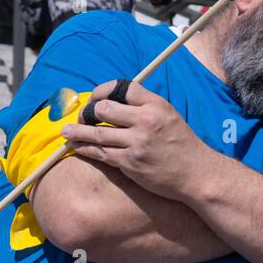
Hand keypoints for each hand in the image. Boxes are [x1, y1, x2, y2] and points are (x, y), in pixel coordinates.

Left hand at [60, 79, 213, 201]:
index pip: (121, 87)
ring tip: (65, 132)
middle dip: (87, 113)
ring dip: (77, 132)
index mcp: (156, 105)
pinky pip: (101, 153)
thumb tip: (116, 101)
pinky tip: (77, 148)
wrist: (197, 174)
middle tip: (82, 118)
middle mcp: (145, 121)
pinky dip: (86, 149)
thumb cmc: (183, 146)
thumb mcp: (169, 116)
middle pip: (104, 109)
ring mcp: (137, 143)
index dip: (102, 91)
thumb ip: (145, 107)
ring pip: (97, 133)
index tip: (94, 99)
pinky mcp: (131, 163)